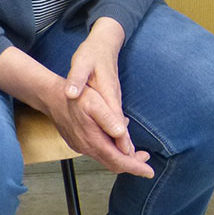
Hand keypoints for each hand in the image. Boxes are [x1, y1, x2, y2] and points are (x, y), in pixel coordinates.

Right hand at [49, 82, 153, 177]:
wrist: (51, 97)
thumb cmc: (75, 97)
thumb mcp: (96, 103)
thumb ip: (110, 120)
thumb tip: (123, 135)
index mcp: (94, 140)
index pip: (118, 161)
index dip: (136, 167)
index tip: (149, 172)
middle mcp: (87, 147)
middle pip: (113, 164)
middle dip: (132, 164)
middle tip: (146, 158)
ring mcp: (81, 146)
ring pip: (106, 159)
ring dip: (122, 157)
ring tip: (136, 151)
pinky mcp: (77, 143)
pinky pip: (98, 152)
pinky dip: (111, 151)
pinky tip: (117, 140)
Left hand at [64, 18, 138, 159]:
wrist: (103, 45)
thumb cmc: (92, 55)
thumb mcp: (82, 64)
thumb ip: (77, 80)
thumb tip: (71, 93)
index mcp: (108, 97)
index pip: (119, 128)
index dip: (126, 147)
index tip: (137, 163)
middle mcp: (114, 102)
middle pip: (124, 134)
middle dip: (132, 154)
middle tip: (142, 169)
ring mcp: (115, 102)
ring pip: (121, 131)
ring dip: (127, 148)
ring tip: (132, 162)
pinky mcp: (112, 102)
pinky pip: (117, 126)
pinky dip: (120, 138)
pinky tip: (119, 144)